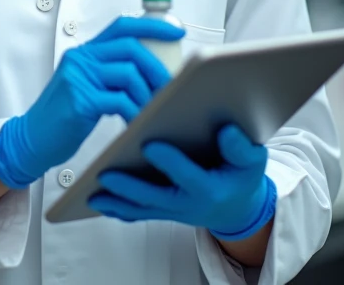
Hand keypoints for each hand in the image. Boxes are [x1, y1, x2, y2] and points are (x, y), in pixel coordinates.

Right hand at [0, 16, 184, 189]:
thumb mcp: (87, 87)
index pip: (121, 27)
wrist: (32, 139)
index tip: (175, 34)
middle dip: (157, 67)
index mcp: (84, 53)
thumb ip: (111, 75)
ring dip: (148, 94)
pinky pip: (120, 100)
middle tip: (169, 87)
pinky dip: (134, 111)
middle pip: (130, 48)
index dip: (151, 26)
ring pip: (128, 73)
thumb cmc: (64, 117)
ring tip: (151, 109)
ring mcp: (78, 78)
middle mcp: (80, 59)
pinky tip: (135, 122)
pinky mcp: (79, 100)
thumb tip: (154, 73)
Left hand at [88, 124, 276, 240]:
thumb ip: (242, 148)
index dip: (169, 161)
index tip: (149, 144)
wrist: (239, 208)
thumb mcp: (252, 161)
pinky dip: (119, 210)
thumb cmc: (243, 177)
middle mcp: (190, 204)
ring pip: (142, 209)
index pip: (187, 175)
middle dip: (129, 187)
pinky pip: (139, 214)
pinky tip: (99, 202)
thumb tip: (226, 130)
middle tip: (104, 174)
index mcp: (210, 188)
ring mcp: (175, 211)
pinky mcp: (165, 213)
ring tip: (90, 194)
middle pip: (155, 197)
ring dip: (116, 203)